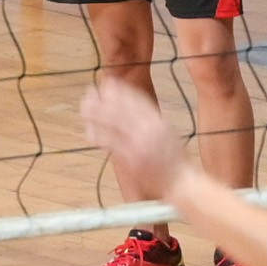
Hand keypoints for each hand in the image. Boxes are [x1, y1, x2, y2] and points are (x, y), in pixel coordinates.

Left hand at [80, 75, 185, 190]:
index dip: (119, 89)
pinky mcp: (131, 158)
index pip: (136, 99)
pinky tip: (89, 131)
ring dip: (96, 113)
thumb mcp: (167, 132)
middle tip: (89, 91)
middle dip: (103, 98)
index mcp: (159, 121)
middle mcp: (150, 129)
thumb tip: (132, 104)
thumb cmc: (175, 159)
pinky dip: (98, 135)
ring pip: (113, 123)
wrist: (181, 183)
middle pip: (121, 108)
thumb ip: (152, 119)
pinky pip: (111, 143)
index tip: (107, 82)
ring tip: (84, 108)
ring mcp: (140, 143)